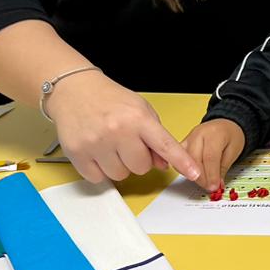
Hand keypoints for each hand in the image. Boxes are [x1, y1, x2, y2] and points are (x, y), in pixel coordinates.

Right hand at [48, 72, 200, 183]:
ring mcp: (97, 144)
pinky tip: (97, 151)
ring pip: (121, 175)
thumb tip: (164, 163)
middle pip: (142, 167)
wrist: (74, 90)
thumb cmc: (110, 99)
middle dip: (138, 159)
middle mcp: (118, 131)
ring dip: (119, 165)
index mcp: (138, 118)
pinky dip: (100, 169)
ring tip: (110, 145)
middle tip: (127, 143)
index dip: (182, 161)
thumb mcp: (140, 110)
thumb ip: (155, 137)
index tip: (194, 173)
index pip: (165, 145)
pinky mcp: (78, 154)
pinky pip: (99, 178)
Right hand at [181, 119, 245, 192]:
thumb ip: (223, 168)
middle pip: (195, 159)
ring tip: (204, 182)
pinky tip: (194, 175)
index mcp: (214, 133)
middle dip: (201, 177)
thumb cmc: (231, 137)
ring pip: (185, 160)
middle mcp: (198, 133)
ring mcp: (188, 138)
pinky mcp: (183, 143)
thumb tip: (216, 185)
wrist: (226, 126)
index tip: (214, 187)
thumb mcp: (233, 151)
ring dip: (193, 175)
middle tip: (209, 187)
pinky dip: (185, 170)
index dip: (211, 175)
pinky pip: (180, 159)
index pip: (210, 157)